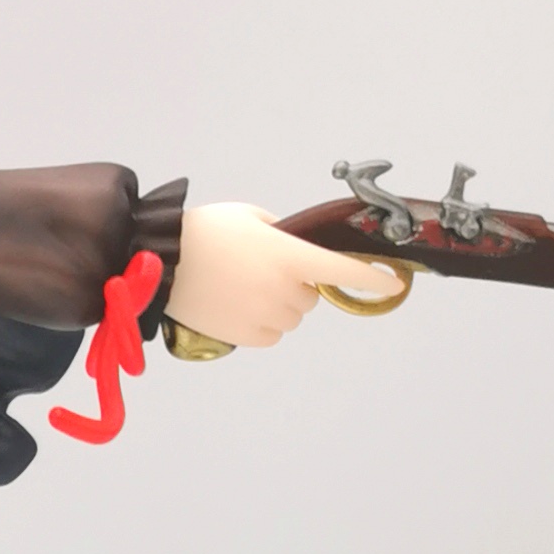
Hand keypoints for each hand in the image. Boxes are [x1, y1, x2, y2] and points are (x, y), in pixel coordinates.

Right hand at [167, 201, 410, 347]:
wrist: (159, 262)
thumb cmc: (202, 232)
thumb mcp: (249, 217)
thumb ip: (281, 233)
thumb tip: (293, 250)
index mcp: (289, 255)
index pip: (343, 270)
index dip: (372, 278)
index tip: (394, 284)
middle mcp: (284, 289)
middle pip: (311, 296)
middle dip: (295, 285)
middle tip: (259, 271)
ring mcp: (266, 315)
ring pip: (291, 317)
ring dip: (276, 304)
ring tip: (239, 287)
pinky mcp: (247, 335)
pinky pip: (271, 334)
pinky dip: (260, 322)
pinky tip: (234, 305)